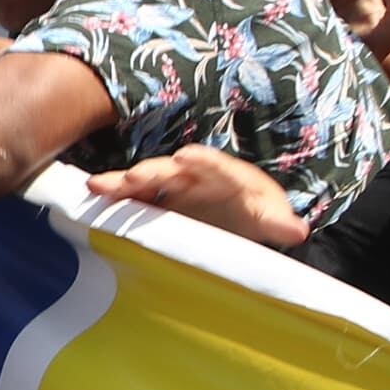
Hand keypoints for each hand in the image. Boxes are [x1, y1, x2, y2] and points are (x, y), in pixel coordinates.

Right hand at [79, 145, 310, 246]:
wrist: (240, 215)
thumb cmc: (256, 213)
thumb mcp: (269, 219)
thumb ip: (279, 223)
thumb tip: (297, 230)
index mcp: (226, 176)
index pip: (215, 165)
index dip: (201, 162)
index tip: (186, 158)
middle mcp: (195, 176)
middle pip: (172, 170)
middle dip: (152, 172)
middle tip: (132, 177)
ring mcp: (172, 188)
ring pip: (146, 180)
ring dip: (123, 182)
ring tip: (97, 186)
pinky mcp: (156, 201)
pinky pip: (133, 196)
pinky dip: (113, 196)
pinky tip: (91, 197)